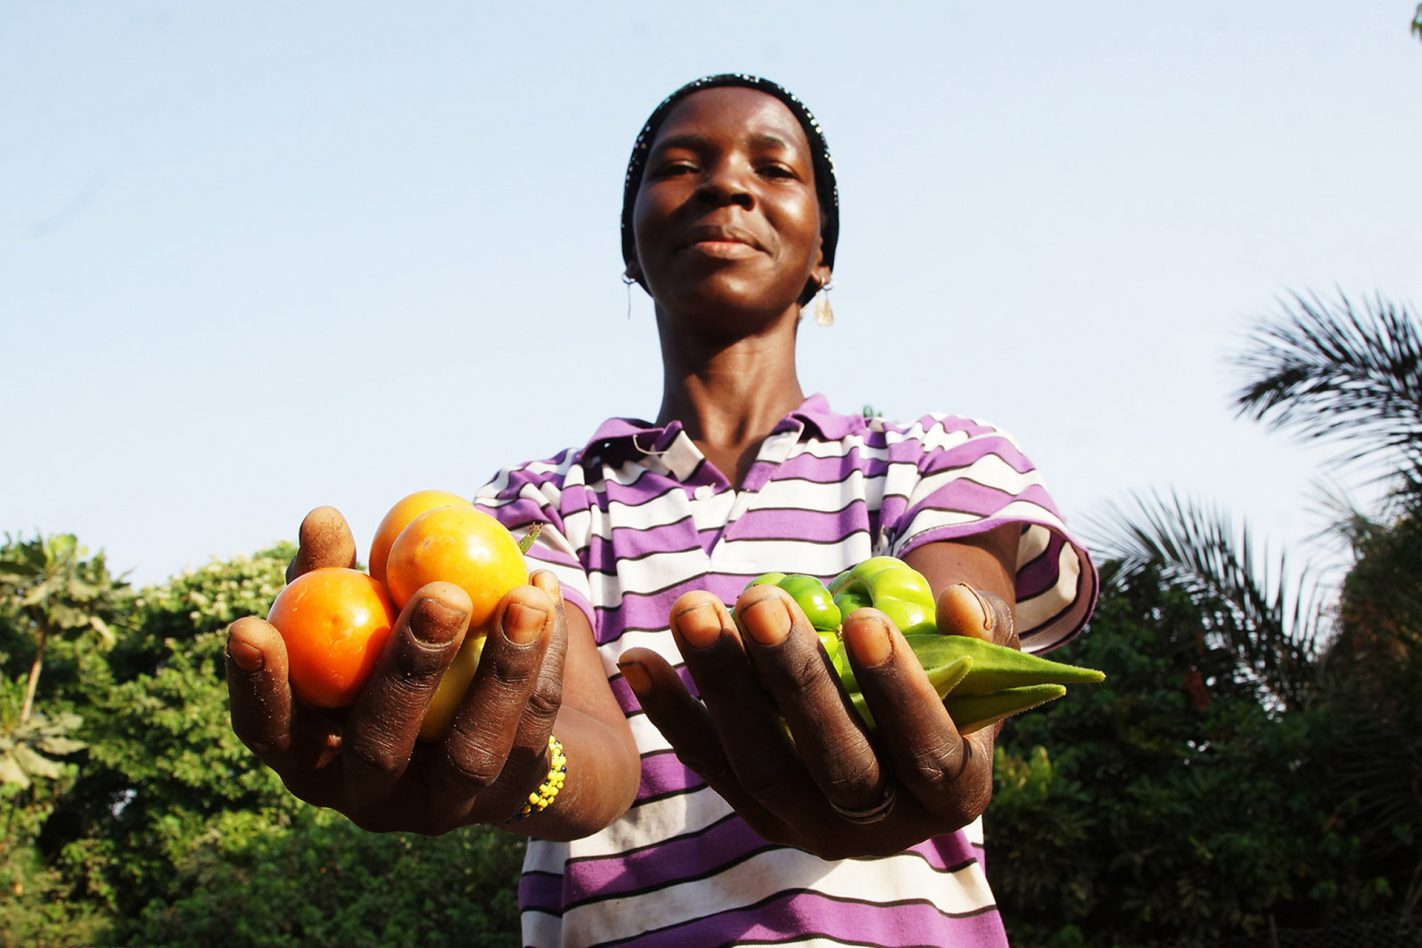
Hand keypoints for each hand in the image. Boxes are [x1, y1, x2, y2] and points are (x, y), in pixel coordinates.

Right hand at [226, 506, 568, 834]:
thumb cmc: (396, 652)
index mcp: (310, 752)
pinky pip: (532, 728)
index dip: (254, 687)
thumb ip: (337, 575)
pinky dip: (545, 661)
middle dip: (408, 669)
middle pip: (378, 747)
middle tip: (441, 594)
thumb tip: (322, 518)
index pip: (266, 732)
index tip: (248, 625)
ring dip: (501, 668)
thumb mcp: (362, 614)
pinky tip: (547, 593)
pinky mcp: (508, 798)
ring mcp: (442, 807)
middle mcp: (369, 795)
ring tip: (524, 594)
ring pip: (471, 749)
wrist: (496, 726)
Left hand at [618, 578, 1016, 859]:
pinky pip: (710, 764)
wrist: (900, 722)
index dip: (899, 690)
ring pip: (762, 766)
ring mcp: (813, 825)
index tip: (865, 620)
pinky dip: (673, 712)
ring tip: (697, 610)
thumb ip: (979, 626)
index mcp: (954, 792)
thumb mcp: (982, 649)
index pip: (929, 751)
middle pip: (836, 763)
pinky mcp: (759, 812)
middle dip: (795, 679)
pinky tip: (638, 657)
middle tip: (763, 602)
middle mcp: (883, 826)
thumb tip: (954, 602)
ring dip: (724, 686)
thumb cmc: (947, 669)